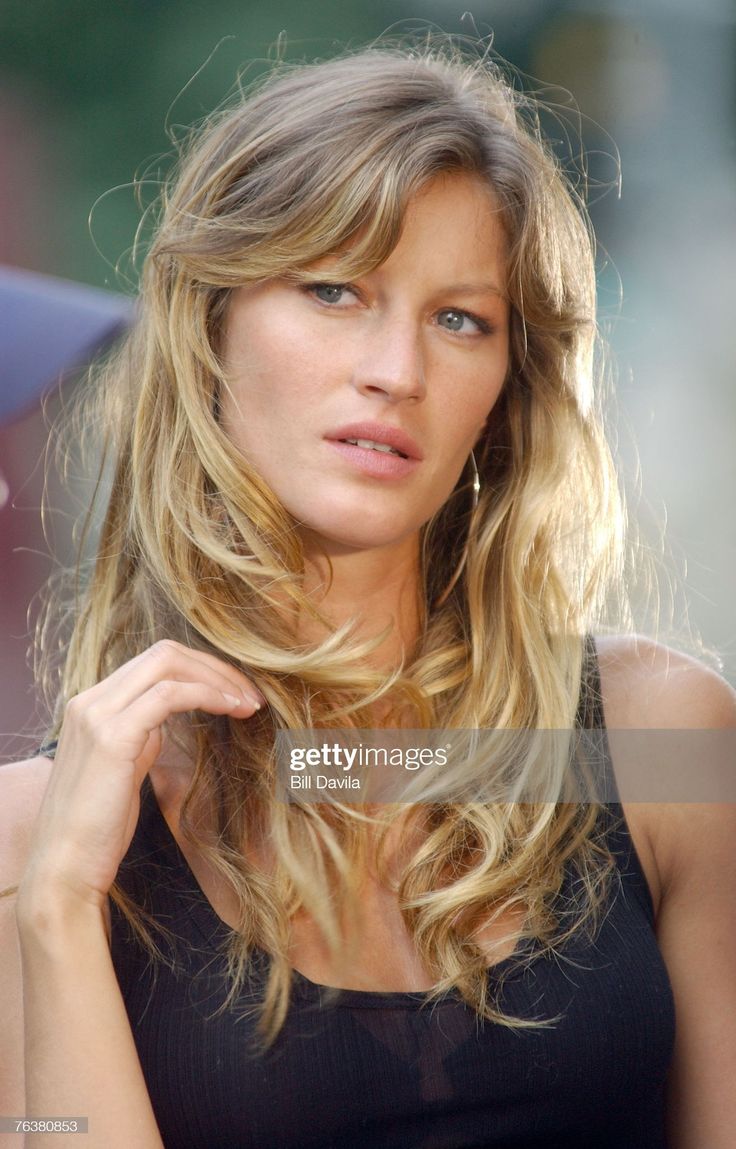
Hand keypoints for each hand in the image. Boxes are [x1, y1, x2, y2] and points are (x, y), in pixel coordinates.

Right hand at [17, 640, 262, 916]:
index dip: (200, 670)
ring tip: (249, 703)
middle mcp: (89, 701)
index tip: (236, 692)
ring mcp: (97, 714)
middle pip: (164, 654)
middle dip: (215, 667)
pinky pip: (169, 694)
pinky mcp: (112, 737)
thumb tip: (168, 720)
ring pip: (168, 664)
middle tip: (252, 694)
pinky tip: (232, 709)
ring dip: (218, 679)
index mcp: (91, 705)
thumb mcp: (123, 768)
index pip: (154, 662)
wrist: (64, 868)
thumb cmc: (96, 829)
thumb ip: (140, 736)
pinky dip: (208, 695)